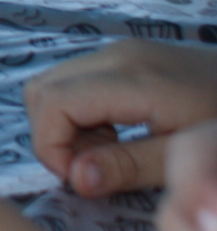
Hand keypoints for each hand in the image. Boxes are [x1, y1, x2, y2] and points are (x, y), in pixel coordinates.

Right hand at [27, 40, 216, 194]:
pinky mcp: (127, 55)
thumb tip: (76, 179)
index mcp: (133, 79)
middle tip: (94, 168)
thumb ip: (130, 166)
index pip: (52, 103)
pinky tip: (118, 133)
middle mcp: (117, 55)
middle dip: (54, 136)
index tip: (81, 179)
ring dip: (65, 125)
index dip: (51, 147)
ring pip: (53, 84)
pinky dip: (80, 113)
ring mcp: (120, 51)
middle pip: (42, 90)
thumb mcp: (187, 155)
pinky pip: (76, 80)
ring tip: (108, 153)